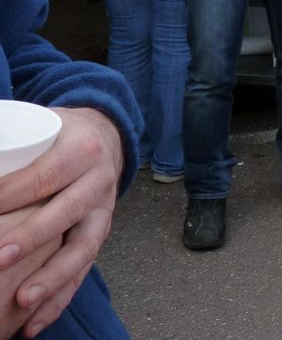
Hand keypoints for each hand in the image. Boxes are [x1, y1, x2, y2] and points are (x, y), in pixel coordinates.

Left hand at [0, 107, 124, 336]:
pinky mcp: (101, 234)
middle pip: (66, 212)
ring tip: (21, 301)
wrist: (107, 136)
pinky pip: (84, 270)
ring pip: (82, 248)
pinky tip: (33, 324)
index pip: (44, 175)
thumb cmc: (62, 135)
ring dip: (51, 277)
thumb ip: (10, 145)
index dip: (10, 194)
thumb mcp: (46, 126)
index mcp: (83, 150)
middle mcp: (99, 181)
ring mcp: (103, 211)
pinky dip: (60, 298)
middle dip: (31, 238)